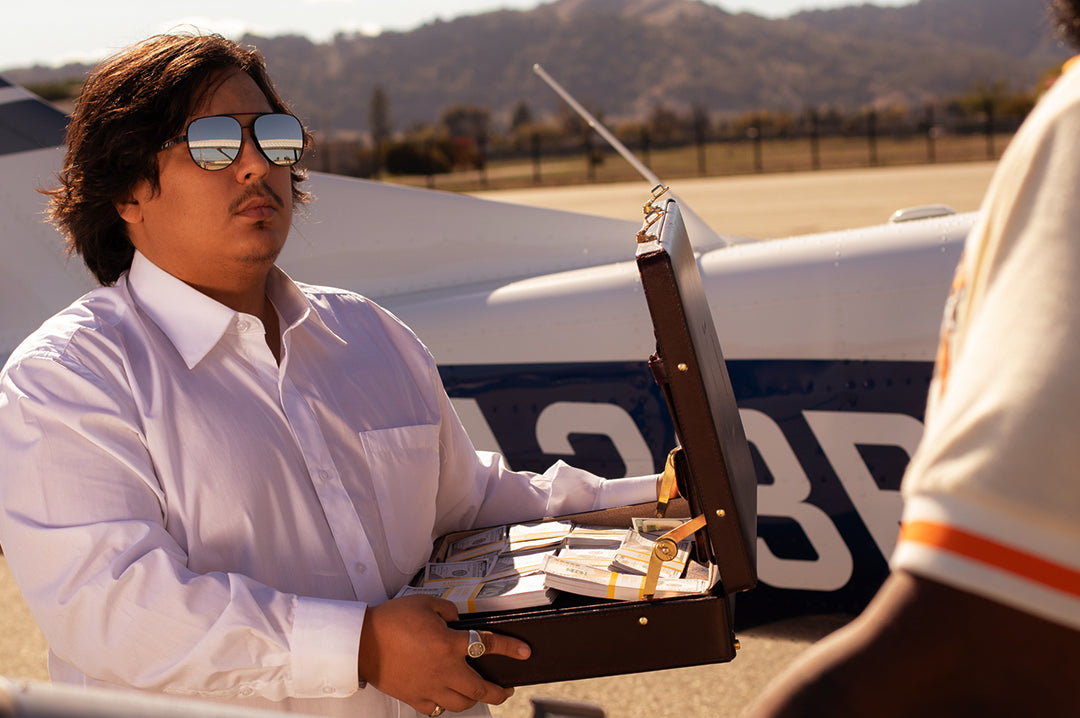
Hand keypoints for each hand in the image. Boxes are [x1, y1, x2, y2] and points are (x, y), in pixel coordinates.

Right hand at [357, 594, 530, 713]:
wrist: (360, 643)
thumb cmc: (390, 621)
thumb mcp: (424, 603)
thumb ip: (448, 610)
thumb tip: (458, 619)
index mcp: (448, 644)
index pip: (488, 645)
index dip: (510, 649)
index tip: (524, 652)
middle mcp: (444, 670)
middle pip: (481, 689)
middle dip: (499, 691)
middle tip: (506, 688)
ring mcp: (429, 687)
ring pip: (462, 703)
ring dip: (475, 699)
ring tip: (479, 693)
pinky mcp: (414, 698)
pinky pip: (437, 709)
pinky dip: (446, 705)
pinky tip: (448, 698)